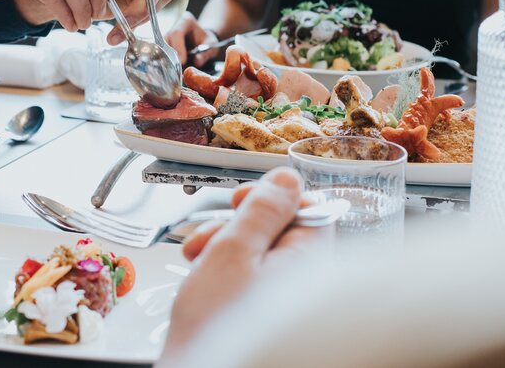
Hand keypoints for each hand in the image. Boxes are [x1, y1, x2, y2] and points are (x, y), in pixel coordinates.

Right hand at [161, 168, 330, 358]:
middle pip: (278, 229)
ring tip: (197, 259)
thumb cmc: (216, 325)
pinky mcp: (263, 311)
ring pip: (258, 252)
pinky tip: (201, 278)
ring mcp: (283, 297)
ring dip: (223, 247)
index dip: (270, 198)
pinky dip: (223, 271)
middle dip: (237, 225)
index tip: (241, 200)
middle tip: (213, 234)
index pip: (307, 208)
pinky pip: (250, 277)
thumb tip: (287, 178)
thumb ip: (261, 211)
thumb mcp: (232, 251)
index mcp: (307, 259)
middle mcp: (303, 279)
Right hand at [164, 12, 218, 66]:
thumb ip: (206, 53)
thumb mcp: (211, 46)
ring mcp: (167, 35)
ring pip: (161, 47)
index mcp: (186, 21)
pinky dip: (166, 62)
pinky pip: (160, 53)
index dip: (178, 47)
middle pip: (166, 40)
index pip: (177, 33)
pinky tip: (172, 69)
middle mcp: (174, 26)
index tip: (183, 61)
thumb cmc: (207, 41)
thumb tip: (197, 61)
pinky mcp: (164, 44)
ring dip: (167, 60)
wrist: (203, 41)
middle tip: (178, 69)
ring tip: (176, 70)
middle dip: (171, 56)